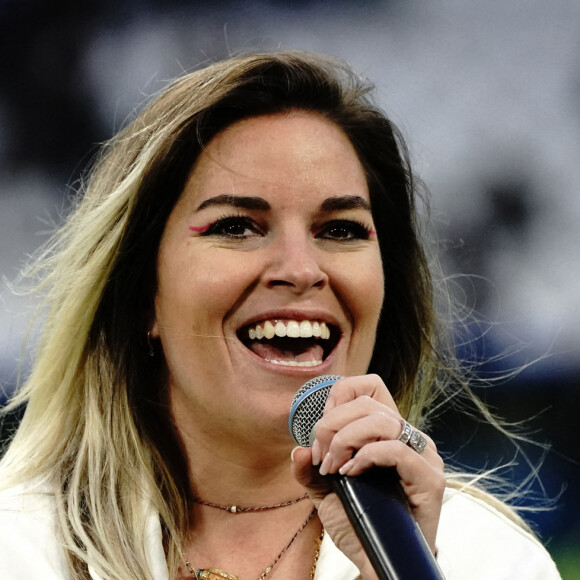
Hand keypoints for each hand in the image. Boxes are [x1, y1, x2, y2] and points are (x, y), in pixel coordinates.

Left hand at [290, 374, 444, 574]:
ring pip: (381, 420)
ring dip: (346, 440)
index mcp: (387, 431)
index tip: (320, 428)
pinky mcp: (430, 478)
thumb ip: (309, 470)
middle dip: (332, 425)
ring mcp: (423, 456)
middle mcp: (408, 437)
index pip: (370, 386)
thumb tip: (297, 450)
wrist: (376, 560)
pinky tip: (351, 473)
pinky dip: (367, 456)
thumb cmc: (357, 523)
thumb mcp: (325, 492)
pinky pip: (396, 449)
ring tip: (334, 468)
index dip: (340, 396)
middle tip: (321, 456)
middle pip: (367, 402)